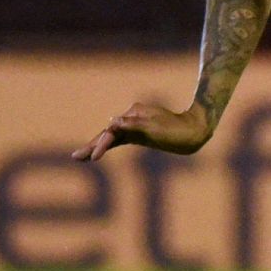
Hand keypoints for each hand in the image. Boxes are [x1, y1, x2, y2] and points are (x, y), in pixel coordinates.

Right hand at [72, 103, 213, 161]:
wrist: (195, 131)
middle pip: (108, 133)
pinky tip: (99, 150)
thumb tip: (112, 122)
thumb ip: (133, 125)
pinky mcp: (139, 134)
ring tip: (81, 157)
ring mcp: (135, 125)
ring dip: (97, 146)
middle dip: (92, 145)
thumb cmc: (177, 131)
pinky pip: (120, 140)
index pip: (112, 131)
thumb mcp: (155, 129)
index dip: (101, 144)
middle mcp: (132, 117)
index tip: (94, 157)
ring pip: (112, 137)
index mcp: (134, 113)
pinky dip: (109, 146)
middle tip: (75, 157)